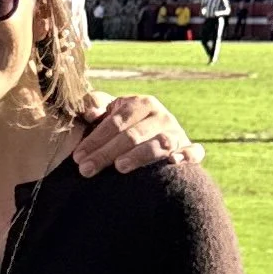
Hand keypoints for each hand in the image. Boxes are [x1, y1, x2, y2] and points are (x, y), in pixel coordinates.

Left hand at [72, 94, 197, 175]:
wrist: (154, 132)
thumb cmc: (124, 123)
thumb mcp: (109, 110)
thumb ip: (95, 104)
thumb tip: (90, 113)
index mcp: (142, 103)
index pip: (116, 122)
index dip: (95, 139)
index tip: (78, 157)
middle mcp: (161, 116)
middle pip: (133, 135)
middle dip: (107, 153)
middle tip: (87, 170)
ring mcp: (177, 133)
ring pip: (160, 144)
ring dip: (140, 155)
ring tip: (120, 167)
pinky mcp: (189, 149)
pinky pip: (194, 152)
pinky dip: (187, 156)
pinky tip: (173, 162)